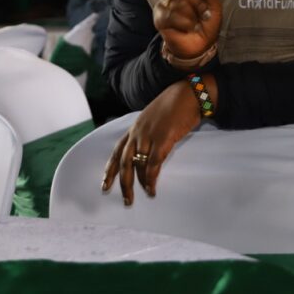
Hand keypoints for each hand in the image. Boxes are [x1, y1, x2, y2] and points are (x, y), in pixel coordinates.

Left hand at [101, 79, 203, 204]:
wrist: (189, 93)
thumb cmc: (175, 106)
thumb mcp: (155, 120)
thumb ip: (149, 134)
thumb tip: (149, 152)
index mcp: (135, 127)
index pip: (117, 151)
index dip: (110, 169)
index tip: (105, 185)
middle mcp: (138, 132)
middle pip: (123, 161)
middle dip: (123, 183)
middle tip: (126, 200)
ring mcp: (149, 135)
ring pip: (136, 164)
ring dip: (139, 183)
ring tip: (143, 196)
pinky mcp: (163, 138)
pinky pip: (153, 163)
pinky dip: (151, 178)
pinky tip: (152, 188)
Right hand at [151, 0, 221, 61]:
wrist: (199, 47)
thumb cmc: (207, 26)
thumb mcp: (216, 9)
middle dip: (195, 0)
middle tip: (203, 13)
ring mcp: (164, 4)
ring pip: (178, 2)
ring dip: (192, 15)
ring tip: (194, 24)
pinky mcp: (159, 17)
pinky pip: (171, 15)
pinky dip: (184, 23)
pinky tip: (186, 28)